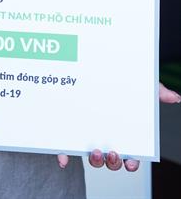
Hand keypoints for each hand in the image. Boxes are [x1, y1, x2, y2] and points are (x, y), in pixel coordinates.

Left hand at [57, 82, 179, 171]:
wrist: (83, 69)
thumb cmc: (115, 85)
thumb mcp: (136, 86)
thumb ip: (154, 92)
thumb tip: (175, 97)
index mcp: (122, 133)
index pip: (130, 155)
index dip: (132, 162)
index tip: (131, 160)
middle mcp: (105, 139)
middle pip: (112, 161)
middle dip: (113, 162)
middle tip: (112, 153)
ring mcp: (87, 138)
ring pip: (92, 158)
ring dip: (95, 161)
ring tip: (95, 151)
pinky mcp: (69, 135)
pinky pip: (65, 150)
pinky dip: (64, 157)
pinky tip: (63, 159)